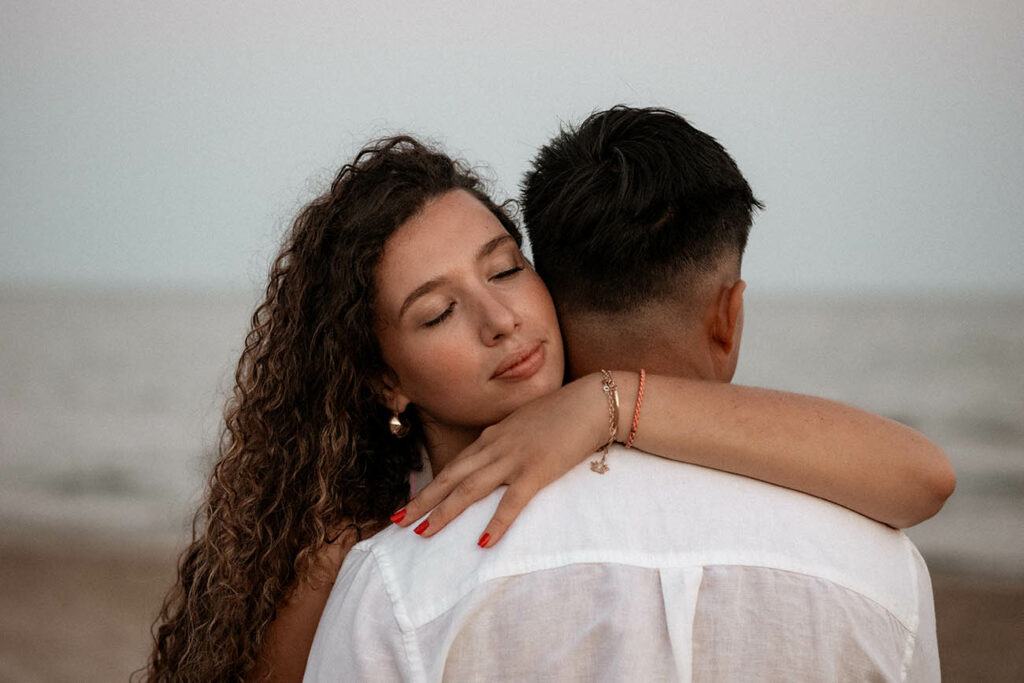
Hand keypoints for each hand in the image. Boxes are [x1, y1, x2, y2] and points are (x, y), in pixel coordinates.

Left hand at [391, 373, 616, 546]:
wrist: (592, 402)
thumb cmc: (564, 413)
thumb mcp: (525, 425)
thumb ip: (507, 440)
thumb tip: (494, 456)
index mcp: (492, 436)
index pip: (455, 466)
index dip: (432, 486)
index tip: (412, 503)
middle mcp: (495, 447)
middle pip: (451, 477)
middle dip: (423, 500)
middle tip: (397, 521)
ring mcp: (514, 458)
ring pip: (470, 488)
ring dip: (444, 511)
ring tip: (422, 532)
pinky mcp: (537, 471)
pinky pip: (512, 502)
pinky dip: (496, 522)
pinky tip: (483, 542)